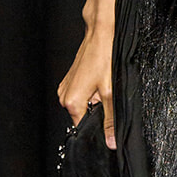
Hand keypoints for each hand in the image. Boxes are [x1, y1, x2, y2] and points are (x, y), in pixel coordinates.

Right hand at [57, 26, 115, 146]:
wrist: (100, 35)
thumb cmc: (104, 58)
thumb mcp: (111, 92)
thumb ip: (110, 120)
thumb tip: (111, 141)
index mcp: (72, 103)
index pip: (84, 128)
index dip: (98, 128)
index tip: (108, 122)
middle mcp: (64, 96)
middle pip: (84, 116)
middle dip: (98, 111)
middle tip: (108, 97)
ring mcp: (65, 87)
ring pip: (84, 105)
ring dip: (95, 101)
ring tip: (103, 86)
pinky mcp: (70, 81)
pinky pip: (82, 94)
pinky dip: (92, 92)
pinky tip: (99, 81)